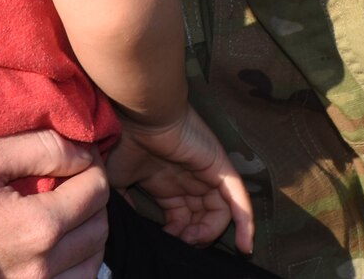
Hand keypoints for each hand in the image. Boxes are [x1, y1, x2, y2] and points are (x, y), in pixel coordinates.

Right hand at [0, 131, 109, 278]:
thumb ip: (43, 147)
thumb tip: (83, 152)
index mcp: (38, 226)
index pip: (96, 189)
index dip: (93, 163)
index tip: (81, 153)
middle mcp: (42, 266)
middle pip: (100, 226)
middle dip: (95, 196)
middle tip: (76, 177)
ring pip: (92, 261)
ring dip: (89, 230)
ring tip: (70, 209)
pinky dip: (77, 262)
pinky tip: (59, 243)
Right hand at [107, 106, 255, 254]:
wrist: (139, 117)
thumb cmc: (126, 143)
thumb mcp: (118, 182)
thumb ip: (124, 204)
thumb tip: (128, 227)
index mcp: (169, 186)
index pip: (182, 221)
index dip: (176, 237)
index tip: (163, 242)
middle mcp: (191, 181)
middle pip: (202, 220)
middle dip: (193, 238)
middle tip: (180, 243)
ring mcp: (208, 174)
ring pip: (221, 214)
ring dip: (210, 234)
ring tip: (193, 239)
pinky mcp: (220, 168)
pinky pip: (239, 199)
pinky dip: (244, 222)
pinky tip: (244, 245)